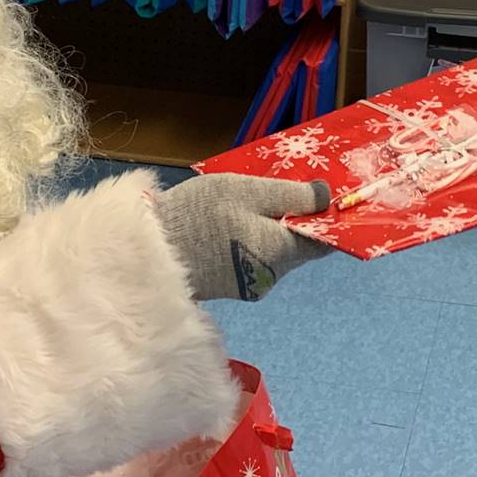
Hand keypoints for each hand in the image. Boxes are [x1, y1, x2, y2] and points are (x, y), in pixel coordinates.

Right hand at [155, 174, 329, 301]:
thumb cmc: (200, 215)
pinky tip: (229, 224)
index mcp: (282, 252)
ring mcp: (249, 285)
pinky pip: (252, 260)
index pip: (324, 242)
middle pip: (296, 246)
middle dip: (292, 220)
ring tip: (246, 204)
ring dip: (268, 230)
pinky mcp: (228, 286)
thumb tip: (327, 197)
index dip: (328, 220)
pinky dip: (249, 242)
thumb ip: (292, 195)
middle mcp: (271, 275)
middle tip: (275, 190)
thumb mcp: (248, 191)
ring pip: (273, 252)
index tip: (323, 198)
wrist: (149, 251)